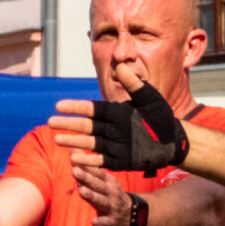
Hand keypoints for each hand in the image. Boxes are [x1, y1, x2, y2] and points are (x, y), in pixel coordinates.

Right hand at [53, 78, 186, 172]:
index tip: (59, 105)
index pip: (91, 109)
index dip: (75, 107)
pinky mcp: (119, 160)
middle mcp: (110, 128)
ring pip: (89, 143)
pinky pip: (100, 160)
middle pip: (85, 126)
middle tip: (51, 122)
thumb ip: (134, 84)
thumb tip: (121, 65)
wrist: (173, 140)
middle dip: (68, 124)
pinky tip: (75, 159)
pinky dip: (88, 160)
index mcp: (114, 112)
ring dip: (73, 142)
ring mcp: (113, 145)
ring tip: (57, 139)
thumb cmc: (161, 117)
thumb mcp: (148, 98)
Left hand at [71, 156, 142, 225]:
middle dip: (86, 177)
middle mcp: (110, 192)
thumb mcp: (101, 179)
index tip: (73, 157)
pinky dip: (101, 222)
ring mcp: (112, 207)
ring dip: (92, 195)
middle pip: (97, 184)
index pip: (96, 171)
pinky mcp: (112, 222)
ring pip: (101, 201)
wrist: (131, 215)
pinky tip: (94, 221)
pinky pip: (106, 223)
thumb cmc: (109, 194)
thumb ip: (86, 167)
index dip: (85, 164)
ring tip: (82, 191)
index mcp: (107, 180)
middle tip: (74, 171)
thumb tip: (71, 147)